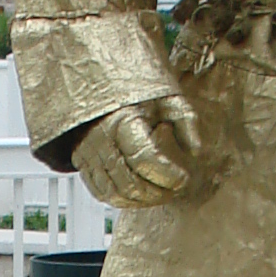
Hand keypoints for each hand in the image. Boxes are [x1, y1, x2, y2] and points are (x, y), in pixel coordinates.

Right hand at [76, 99, 200, 206]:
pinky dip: (122, 200)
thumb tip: (194, 151)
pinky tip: (140, 194)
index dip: (167, 175)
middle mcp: (100, 138)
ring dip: (142, 201)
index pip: (145, 160)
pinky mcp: (81, 162)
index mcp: (122, 120)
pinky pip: (100, 192)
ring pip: (114, 194)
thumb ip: (186, 121)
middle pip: (130, 183)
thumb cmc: (136, 87)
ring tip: (160, 193)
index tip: (184, 178)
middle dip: (157, 193)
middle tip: (175, 190)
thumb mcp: (167, 96)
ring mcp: (88, 152)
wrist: (99, 76)